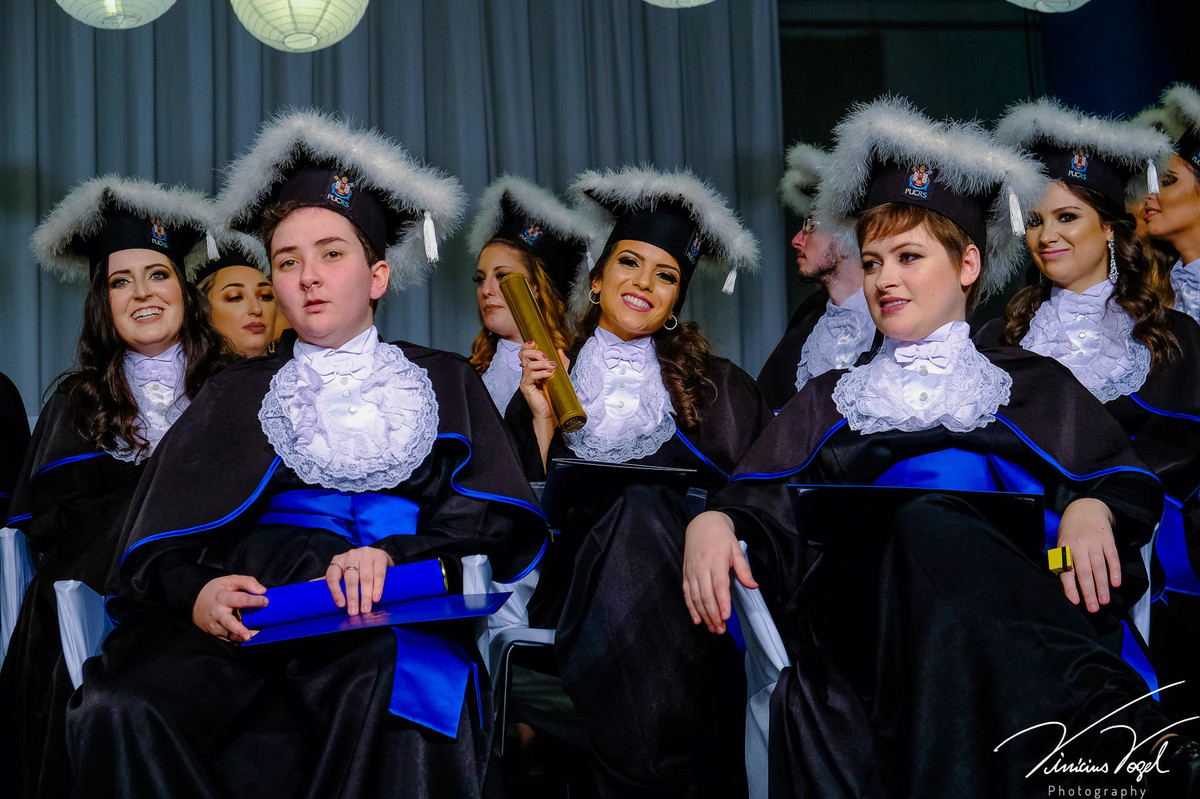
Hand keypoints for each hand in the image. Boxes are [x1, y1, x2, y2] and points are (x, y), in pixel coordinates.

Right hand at [192, 575, 266, 641]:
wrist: (194, 602)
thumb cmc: (216, 590)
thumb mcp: (229, 580)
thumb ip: (247, 582)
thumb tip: (262, 591)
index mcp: (222, 597)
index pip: (241, 600)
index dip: (255, 601)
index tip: (266, 601)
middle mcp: (218, 613)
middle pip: (229, 623)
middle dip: (239, 630)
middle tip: (248, 635)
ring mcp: (215, 626)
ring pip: (229, 634)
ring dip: (240, 637)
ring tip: (250, 638)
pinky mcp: (215, 634)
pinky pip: (228, 639)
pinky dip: (237, 640)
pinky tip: (245, 638)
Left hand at [326, 546, 394, 614]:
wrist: (378, 556)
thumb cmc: (358, 568)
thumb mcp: (343, 572)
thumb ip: (331, 579)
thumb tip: (309, 585)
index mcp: (338, 560)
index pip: (332, 576)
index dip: (335, 591)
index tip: (340, 605)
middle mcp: (351, 555)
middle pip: (350, 579)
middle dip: (353, 597)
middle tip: (354, 612)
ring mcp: (366, 553)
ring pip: (366, 577)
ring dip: (366, 595)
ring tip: (366, 609)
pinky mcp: (380, 555)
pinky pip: (379, 573)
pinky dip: (378, 587)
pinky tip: (376, 598)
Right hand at [518, 342, 569, 420]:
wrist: (550, 412)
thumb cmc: (554, 395)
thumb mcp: (560, 375)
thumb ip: (561, 363)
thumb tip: (560, 350)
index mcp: (532, 369)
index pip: (524, 353)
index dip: (527, 346)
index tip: (535, 342)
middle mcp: (526, 373)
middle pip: (523, 355)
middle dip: (535, 352)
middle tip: (547, 357)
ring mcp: (525, 381)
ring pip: (528, 365)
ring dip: (542, 363)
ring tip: (552, 367)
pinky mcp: (526, 388)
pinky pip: (530, 376)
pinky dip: (541, 373)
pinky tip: (550, 374)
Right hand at [682, 511, 756, 633]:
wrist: (702, 525)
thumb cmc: (722, 538)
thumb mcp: (736, 550)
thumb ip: (744, 570)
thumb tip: (753, 586)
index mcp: (716, 562)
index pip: (719, 586)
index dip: (722, 603)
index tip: (727, 617)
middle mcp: (701, 568)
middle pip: (706, 596)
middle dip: (713, 615)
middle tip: (721, 630)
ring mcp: (692, 572)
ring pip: (696, 598)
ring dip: (704, 615)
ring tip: (713, 628)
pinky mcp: (686, 574)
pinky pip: (687, 594)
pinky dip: (691, 608)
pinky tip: (697, 619)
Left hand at [1057, 498, 1120, 612]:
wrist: (1086, 508)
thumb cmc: (1071, 530)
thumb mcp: (1062, 542)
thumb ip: (1064, 561)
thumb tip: (1067, 585)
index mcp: (1064, 547)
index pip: (1066, 570)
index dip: (1070, 587)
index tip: (1075, 601)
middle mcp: (1079, 545)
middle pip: (1084, 572)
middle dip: (1089, 591)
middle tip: (1093, 607)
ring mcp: (1094, 542)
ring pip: (1098, 567)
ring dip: (1102, 585)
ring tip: (1105, 600)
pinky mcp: (1107, 539)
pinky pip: (1112, 557)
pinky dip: (1114, 570)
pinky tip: (1116, 583)